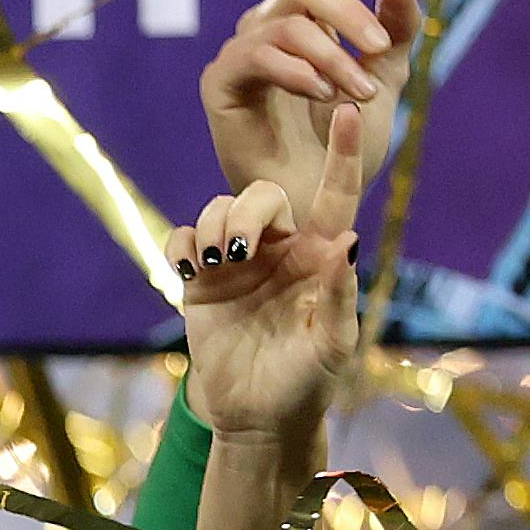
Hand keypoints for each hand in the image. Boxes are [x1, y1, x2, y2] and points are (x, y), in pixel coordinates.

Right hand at [174, 89, 371, 442]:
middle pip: (261, 196)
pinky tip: (187, 270)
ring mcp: (239, 263)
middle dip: (246, 214)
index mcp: (320, 257)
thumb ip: (339, 294)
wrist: (257, 419)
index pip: (334, 195)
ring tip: (214, 266)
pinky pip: (185, 237)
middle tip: (236, 254)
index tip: (344, 111)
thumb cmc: (306, 385)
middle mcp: (281, 250)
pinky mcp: (201, 280)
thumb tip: (347, 241)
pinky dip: (182, 244)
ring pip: (221, 210)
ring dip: (215, 229)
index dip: (340, 155)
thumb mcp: (332, 346)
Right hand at [199, 0, 418, 199]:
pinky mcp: (220, 84)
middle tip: (379, 51)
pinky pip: (256, 55)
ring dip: (332, 56)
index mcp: (306, 19)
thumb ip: (396, 29)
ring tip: (358, 94)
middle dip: (349, 14)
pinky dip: (296, 70)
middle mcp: (268, 27)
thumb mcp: (385, 78)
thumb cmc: (346, 144)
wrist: (319, 203)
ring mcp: (241, 54)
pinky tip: (323, 95)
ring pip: (286, 24)